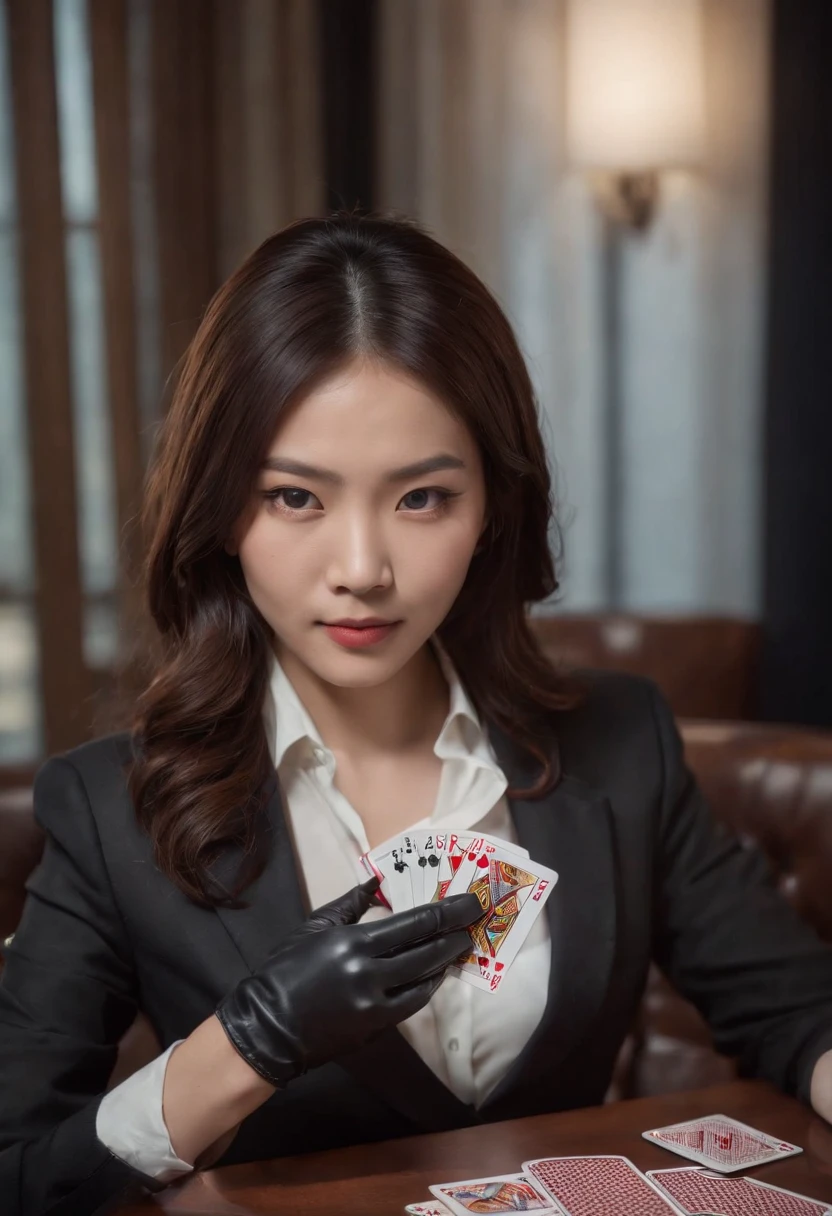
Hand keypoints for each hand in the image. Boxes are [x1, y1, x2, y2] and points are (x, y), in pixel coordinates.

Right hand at [214, 876, 481, 1087]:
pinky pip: (412, 1004)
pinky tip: (436, 975)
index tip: (469, 903)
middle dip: (456, 934)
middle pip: (427, 951)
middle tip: (477, 920)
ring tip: (461, 945)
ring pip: (424, 979)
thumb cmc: (286, 970)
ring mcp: (374, 1004)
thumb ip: (350, 904)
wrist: (267, 1026)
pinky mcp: (375, 1027)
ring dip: (446, 961)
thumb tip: (376, 881)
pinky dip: (428, 987)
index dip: (447, 912)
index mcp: (353, 942)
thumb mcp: (314, 926)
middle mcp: (368, 972)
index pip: (414, 924)